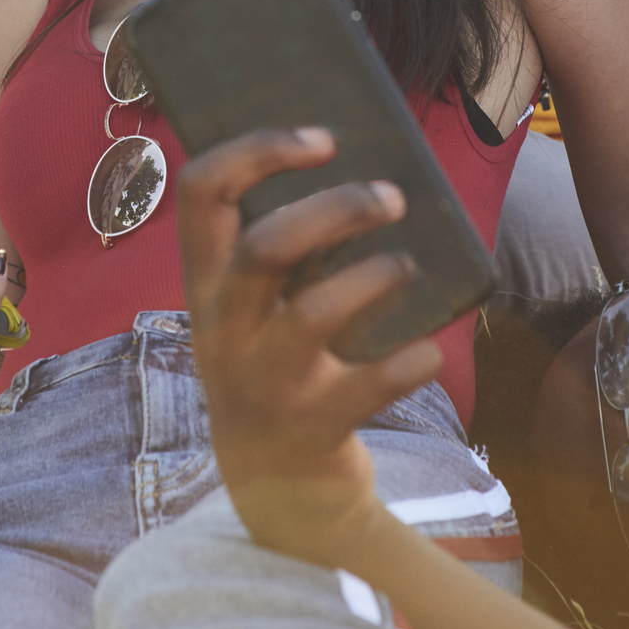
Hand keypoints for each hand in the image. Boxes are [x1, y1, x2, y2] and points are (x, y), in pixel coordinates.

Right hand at [179, 128, 440, 573]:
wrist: (274, 490)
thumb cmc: (274, 365)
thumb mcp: (249, 308)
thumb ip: (277, 248)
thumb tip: (361, 163)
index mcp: (206, 283)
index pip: (201, 192)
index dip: (256, 150)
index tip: (320, 138)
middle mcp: (225, 328)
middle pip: (264, 248)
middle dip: (335, 210)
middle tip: (391, 196)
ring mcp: (266, 381)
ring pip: (313, 314)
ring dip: (375, 278)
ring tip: (406, 266)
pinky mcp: (312, 427)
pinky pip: (368, 386)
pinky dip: (409, 362)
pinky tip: (427, 351)